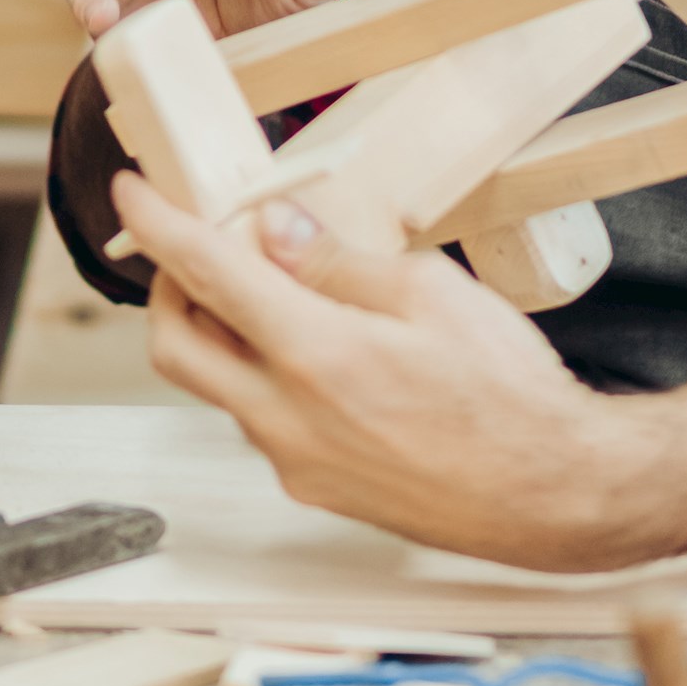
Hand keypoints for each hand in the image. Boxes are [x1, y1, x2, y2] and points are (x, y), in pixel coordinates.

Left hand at [110, 174, 683, 571]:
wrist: (556, 495)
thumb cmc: (510, 393)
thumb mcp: (431, 293)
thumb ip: (336, 262)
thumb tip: (270, 230)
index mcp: (316, 355)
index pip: (204, 274)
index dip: (156, 223)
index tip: (130, 190)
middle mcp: (288, 418)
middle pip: (175, 345)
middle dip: (167, 286)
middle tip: (195, 246)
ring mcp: (296, 462)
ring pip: (216, 387)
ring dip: (218, 334)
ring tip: (267, 292)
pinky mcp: (314, 489)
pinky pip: (258, 422)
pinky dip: (259, 377)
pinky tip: (309, 352)